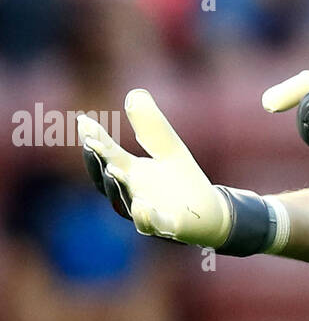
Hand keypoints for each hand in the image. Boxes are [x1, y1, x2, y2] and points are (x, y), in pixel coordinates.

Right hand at [79, 90, 229, 245]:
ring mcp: (146, 212)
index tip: (85, 122)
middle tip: (93, 145)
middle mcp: (131, 193)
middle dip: (98, 164)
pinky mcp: (166, 227)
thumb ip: (152, 126)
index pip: (106, 156)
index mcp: (129, 172)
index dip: (95, 141)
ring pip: (125, 203)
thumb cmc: (182, 180)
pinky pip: (151, 225)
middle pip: (107, 181)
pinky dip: (145, 218)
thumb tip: (135, 93)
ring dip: (118, 187)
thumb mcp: (169, 148)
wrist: (210, 211)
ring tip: (115, 170)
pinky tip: (143, 206)